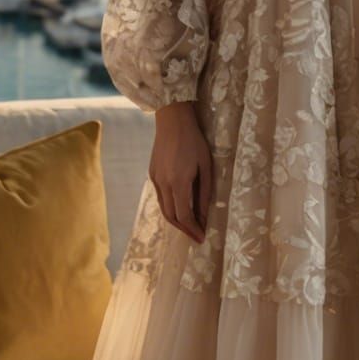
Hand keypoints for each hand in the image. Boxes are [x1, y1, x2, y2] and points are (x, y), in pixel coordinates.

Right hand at [150, 100, 212, 241]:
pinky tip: (180, 206)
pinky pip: (161, 197)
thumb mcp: (206, 167)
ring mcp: (155, 179)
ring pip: (164, 209)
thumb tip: (203, 216)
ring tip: (190, 225)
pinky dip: (170, 207)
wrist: (173, 121)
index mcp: (179, 182)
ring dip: (176, 221)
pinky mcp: (152, 174)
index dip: (193, 230)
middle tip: (197, 235)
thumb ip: (204, 193)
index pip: (184, 215)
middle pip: (171, 217)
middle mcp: (164, 184)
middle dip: (184, 229)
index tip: (202, 237)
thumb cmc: (195, 142)